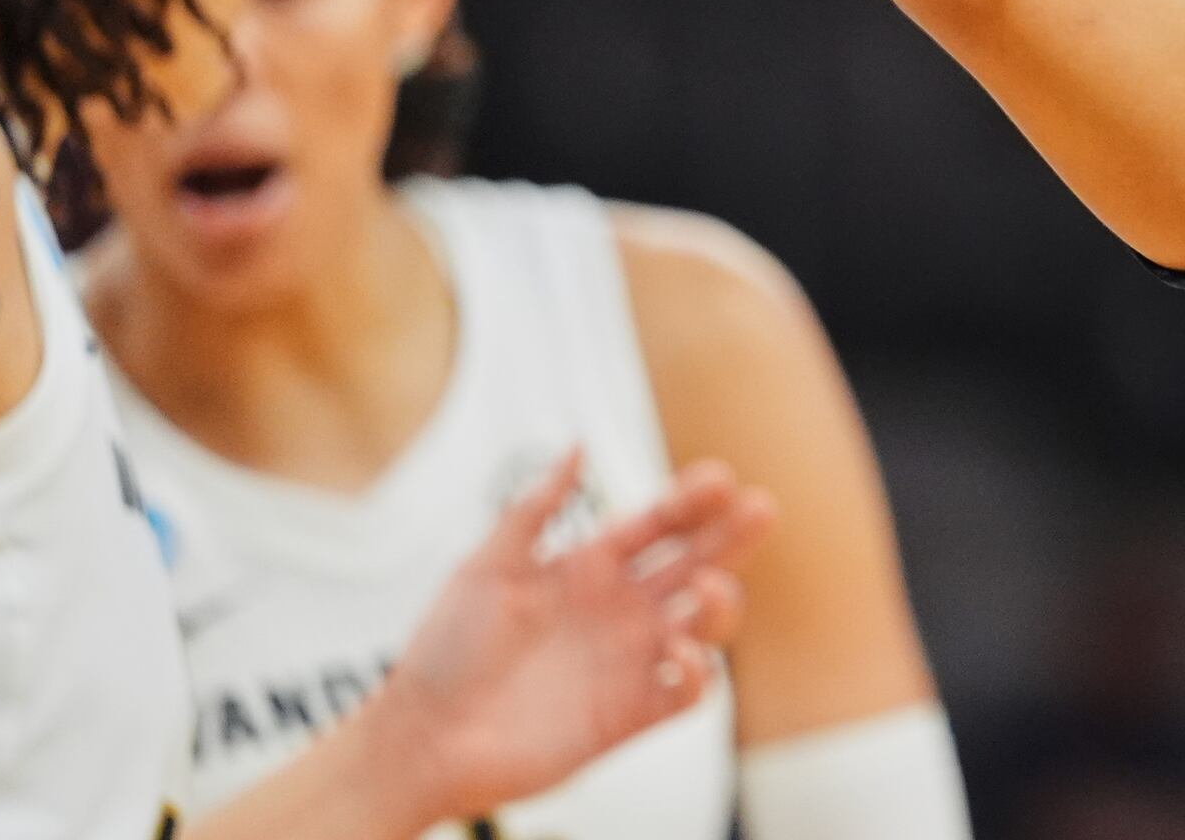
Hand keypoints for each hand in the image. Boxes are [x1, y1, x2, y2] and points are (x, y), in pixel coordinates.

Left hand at [366, 451, 776, 820]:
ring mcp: (629, 662)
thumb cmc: (444, 653)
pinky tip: (679, 651)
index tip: (718, 479)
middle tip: (760, 508)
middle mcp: (619, 611)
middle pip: (697, 563)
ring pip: (705, 624)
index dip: (692, 500)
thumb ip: (535, 507)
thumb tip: (579, 447)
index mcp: (589, 569)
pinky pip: (688, 691)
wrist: (425, 738)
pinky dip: (699, 670)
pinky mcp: (631, 715)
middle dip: (732, 536)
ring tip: (707, 586)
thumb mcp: (486, 566)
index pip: (658, 524)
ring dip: (721, 602)